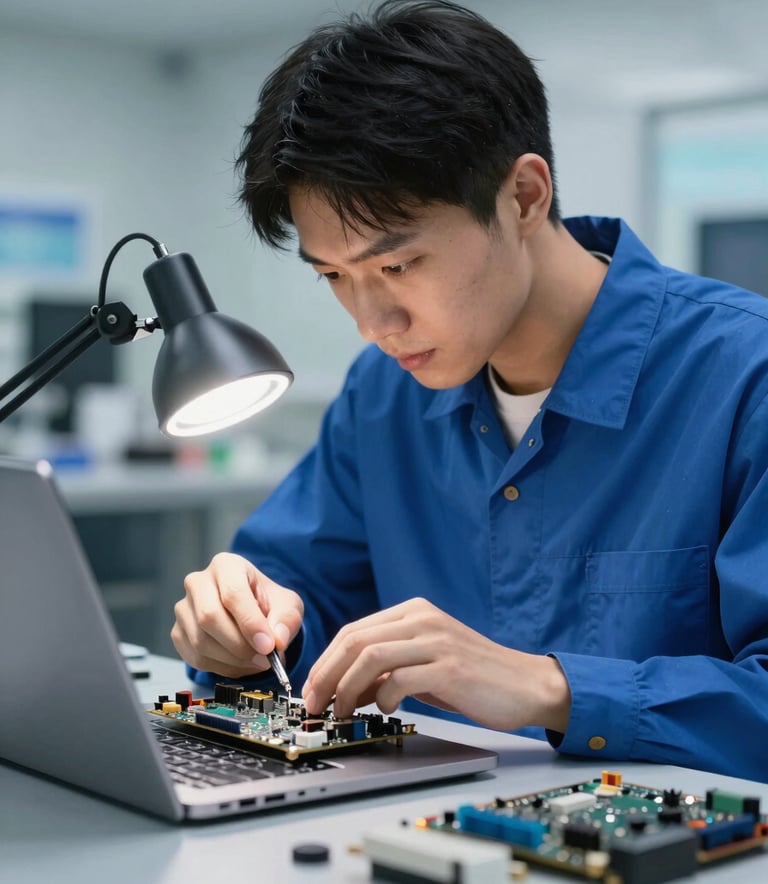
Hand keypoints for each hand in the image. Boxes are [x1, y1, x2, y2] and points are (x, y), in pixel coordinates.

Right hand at [172, 552, 303, 678]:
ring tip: (257, 661)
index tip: (268, 646)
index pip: (233, 594)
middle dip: (240, 645)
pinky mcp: (178, 632)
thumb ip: (286, 620)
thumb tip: (277, 640)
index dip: (250, 623)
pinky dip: (222, 667)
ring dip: (233, 660)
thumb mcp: (288, 605)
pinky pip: (195, 658)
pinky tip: (241, 663)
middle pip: (209, 617)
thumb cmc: (268, 603)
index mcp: (226, 565)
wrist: (252, 613)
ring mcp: (184, 608)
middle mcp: (198, 582)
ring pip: (201, 641)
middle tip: (265, 659)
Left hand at [302, 597, 570, 732]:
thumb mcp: (425, 666)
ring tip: (343, 712)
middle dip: (326, 675)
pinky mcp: (449, 667)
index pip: (353, 631)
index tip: (314, 689)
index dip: (326, 661)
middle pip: (354, 641)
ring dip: (347, 688)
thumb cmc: (475, 677)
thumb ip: (388, 671)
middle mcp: (422, 619)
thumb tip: (347, 690)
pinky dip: (383, 698)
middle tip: (316, 704)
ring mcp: (436, 641)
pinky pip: (399, 679)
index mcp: (414, 612)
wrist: (526, 685)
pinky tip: (387, 710)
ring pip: (370, 657)